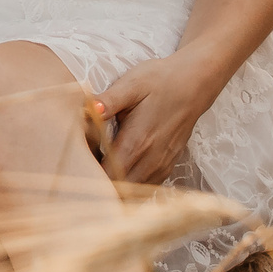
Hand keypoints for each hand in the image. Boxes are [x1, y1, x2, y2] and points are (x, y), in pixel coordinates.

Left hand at [88, 55, 225, 184]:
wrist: (195, 82)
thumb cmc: (160, 81)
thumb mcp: (132, 85)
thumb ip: (109, 100)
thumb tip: (89, 108)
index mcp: (137, 142)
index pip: (107, 175)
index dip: (90, 173)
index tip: (77, 163)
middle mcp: (151, 159)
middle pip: (120, 189)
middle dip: (100, 183)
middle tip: (85, 166)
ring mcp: (162, 164)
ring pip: (135, 191)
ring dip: (117, 184)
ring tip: (101, 166)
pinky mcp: (169, 164)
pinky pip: (147, 184)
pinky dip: (132, 183)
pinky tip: (121, 167)